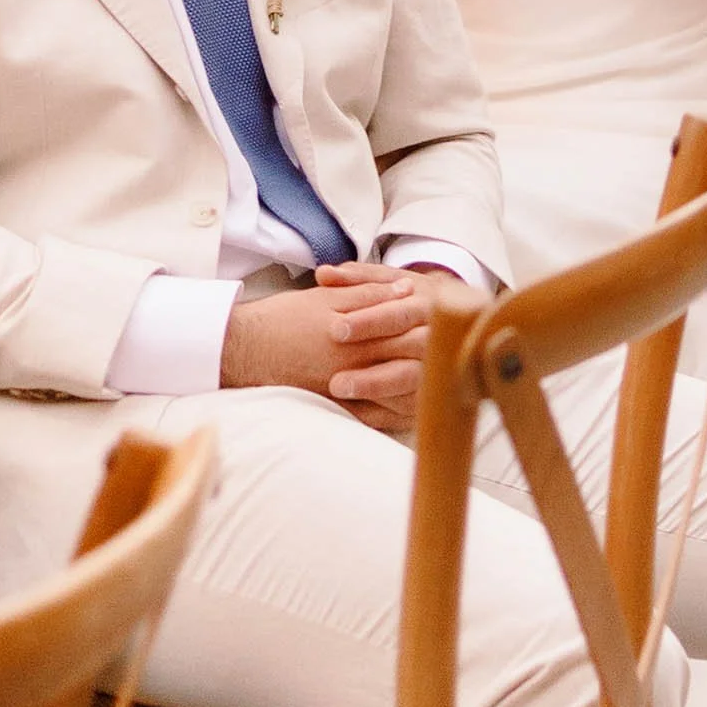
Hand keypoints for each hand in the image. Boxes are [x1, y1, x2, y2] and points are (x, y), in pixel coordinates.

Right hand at [219, 262, 439, 431]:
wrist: (244, 350)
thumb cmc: (284, 319)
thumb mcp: (326, 297)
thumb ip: (368, 293)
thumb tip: (406, 288)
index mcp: (357, 333)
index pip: (407, 331)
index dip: (434, 324)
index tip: (455, 318)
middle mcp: (356, 364)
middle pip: (410, 364)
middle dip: (439, 359)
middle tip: (463, 350)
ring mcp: (347, 390)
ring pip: (399, 396)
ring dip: (425, 389)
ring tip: (448, 380)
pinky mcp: (338, 407)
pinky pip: (378, 417)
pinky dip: (399, 413)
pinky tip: (416, 409)